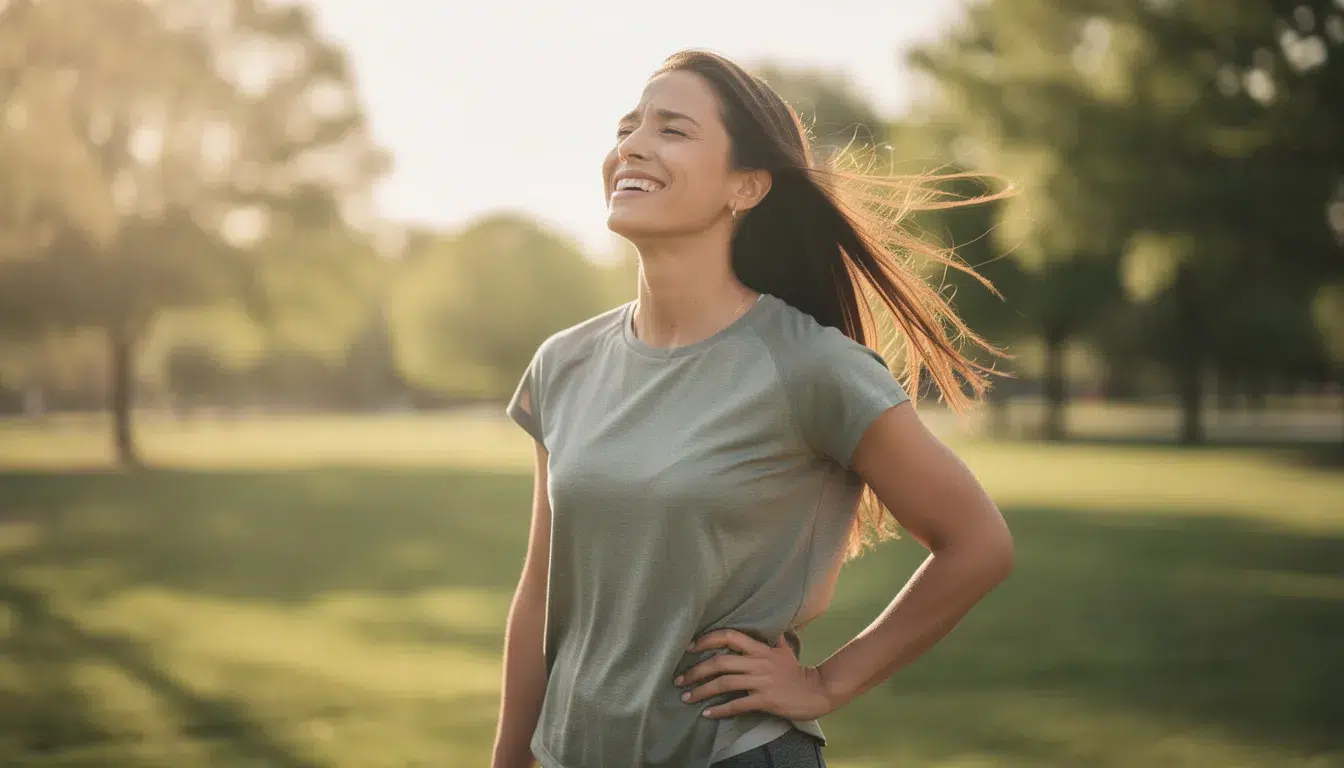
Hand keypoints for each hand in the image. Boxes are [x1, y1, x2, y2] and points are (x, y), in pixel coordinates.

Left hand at [676, 629, 834, 720]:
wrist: (816, 692)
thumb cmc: (796, 671)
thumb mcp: (784, 649)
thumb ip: (770, 637)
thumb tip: (764, 624)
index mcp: (760, 648)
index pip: (729, 636)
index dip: (707, 640)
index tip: (690, 647)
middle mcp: (758, 663)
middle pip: (720, 662)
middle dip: (696, 671)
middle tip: (679, 679)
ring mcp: (761, 682)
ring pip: (724, 684)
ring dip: (702, 691)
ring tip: (686, 697)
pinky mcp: (765, 700)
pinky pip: (737, 705)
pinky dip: (720, 710)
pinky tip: (707, 713)